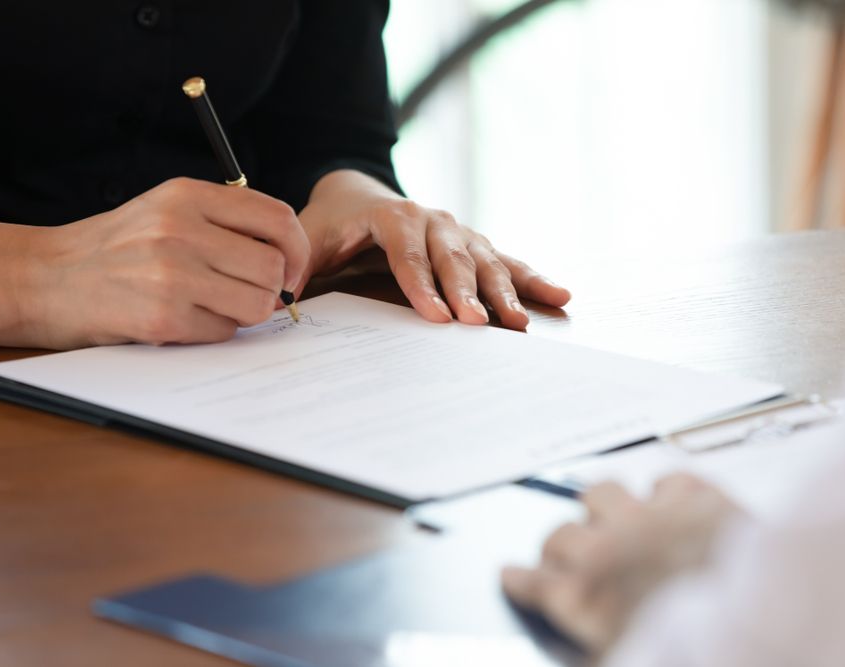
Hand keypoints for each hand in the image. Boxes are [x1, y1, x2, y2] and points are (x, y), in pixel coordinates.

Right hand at [26, 177, 308, 347]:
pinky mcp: (162, 316)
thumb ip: (224, 222)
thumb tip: (288, 258)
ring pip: (257, 303)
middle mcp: (181, 229)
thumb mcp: (166, 209)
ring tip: (212, 306)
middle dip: (271, 289)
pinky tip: (184, 320)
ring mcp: (171, 273)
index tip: (291, 271)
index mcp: (188, 195)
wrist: (45, 278)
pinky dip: (213, 332)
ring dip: (244, 313)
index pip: (277, 217)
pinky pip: (224, 332)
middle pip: (273, 266)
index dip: (297, 250)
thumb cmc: (116, 248)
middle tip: (250, 296)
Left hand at [296, 170, 570, 329]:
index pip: (408, 251)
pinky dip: (533, 278)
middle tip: (480, 326)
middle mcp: (431, 218)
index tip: (436, 316)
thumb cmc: (333, 224)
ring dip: (505, 291)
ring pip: (486, 259)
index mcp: (392, 215)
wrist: (357, 194)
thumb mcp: (310, 238)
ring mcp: (457, 229)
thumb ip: (301, 263)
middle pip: (454, 256)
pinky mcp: (473, 243)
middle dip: (468, 291)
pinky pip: (506, 260)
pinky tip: (559, 297)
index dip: (422, 284)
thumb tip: (284, 299)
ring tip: (521, 323)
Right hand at [501, 474, 741, 654]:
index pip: (538, 585)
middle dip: (557, 546)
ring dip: (600, 507)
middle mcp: (612, 551)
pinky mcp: (698, 500)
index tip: (510, 573)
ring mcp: (652, 519)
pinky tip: (667, 502)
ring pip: (601, 492)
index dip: (521, 579)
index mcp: (592, 601)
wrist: (781, 632)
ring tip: (608, 516)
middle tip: (564, 553)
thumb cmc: (705, 653)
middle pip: (560, 535)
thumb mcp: (634, 657)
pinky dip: (664, 492)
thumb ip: (604, 645)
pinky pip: (667, 480)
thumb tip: (594, 644)